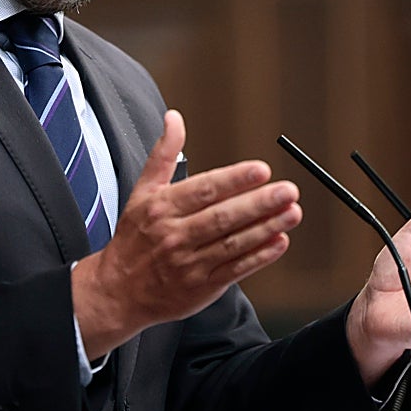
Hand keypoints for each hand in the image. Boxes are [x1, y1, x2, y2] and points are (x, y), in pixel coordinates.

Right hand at [72, 110, 301, 357]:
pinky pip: (236, 270)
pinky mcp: (202, 287)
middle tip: (288, 190)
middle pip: (223, 217)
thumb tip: (174, 119)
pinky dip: (260, 256)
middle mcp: (175, 235)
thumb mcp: (142, 191)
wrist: (118, 291)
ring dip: (266, 227)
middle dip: (259, 203)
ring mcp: (189, 263)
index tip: (261, 170)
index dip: (235, 180)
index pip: (204, 190)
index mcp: (162, 208)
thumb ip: (163, 154)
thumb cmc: (134, 238)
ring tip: (292, 213)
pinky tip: (279, 241)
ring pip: (233, 243)